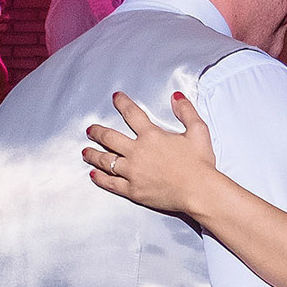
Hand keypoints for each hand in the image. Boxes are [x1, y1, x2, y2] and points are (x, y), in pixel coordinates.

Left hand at [83, 90, 221, 216]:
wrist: (199, 190)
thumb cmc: (201, 163)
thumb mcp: (198, 131)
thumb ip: (186, 111)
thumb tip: (176, 96)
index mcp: (152, 136)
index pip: (132, 114)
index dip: (122, 103)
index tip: (116, 97)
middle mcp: (138, 152)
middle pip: (110, 138)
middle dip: (97, 132)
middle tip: (90, 130)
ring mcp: (133, 172)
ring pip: (106, 161)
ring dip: (93, 155)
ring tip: (85, 151)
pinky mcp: (133, 190)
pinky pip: (111, 183)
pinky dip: (100, 178)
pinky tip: (93, 174)